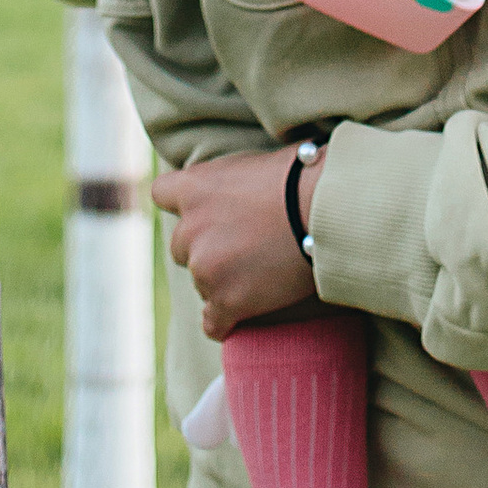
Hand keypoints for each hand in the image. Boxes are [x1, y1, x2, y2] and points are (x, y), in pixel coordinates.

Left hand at [152, 150, 317, 338]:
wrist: (325, 210)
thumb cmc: (301, 177)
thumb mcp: (250, 163)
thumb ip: (225, 182)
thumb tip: (230, 190)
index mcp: (193, 188)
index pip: (162, 193)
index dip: (183, 204)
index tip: (202, 211)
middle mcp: (190, 229)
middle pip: (182, 246)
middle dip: (205, 247)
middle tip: (241, 247)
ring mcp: (205, 269)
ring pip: (201, 283)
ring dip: (222, 281)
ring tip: (258, 275)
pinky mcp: (226, 302)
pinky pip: (213, 323)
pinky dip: (225, 322)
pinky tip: (240, 317)